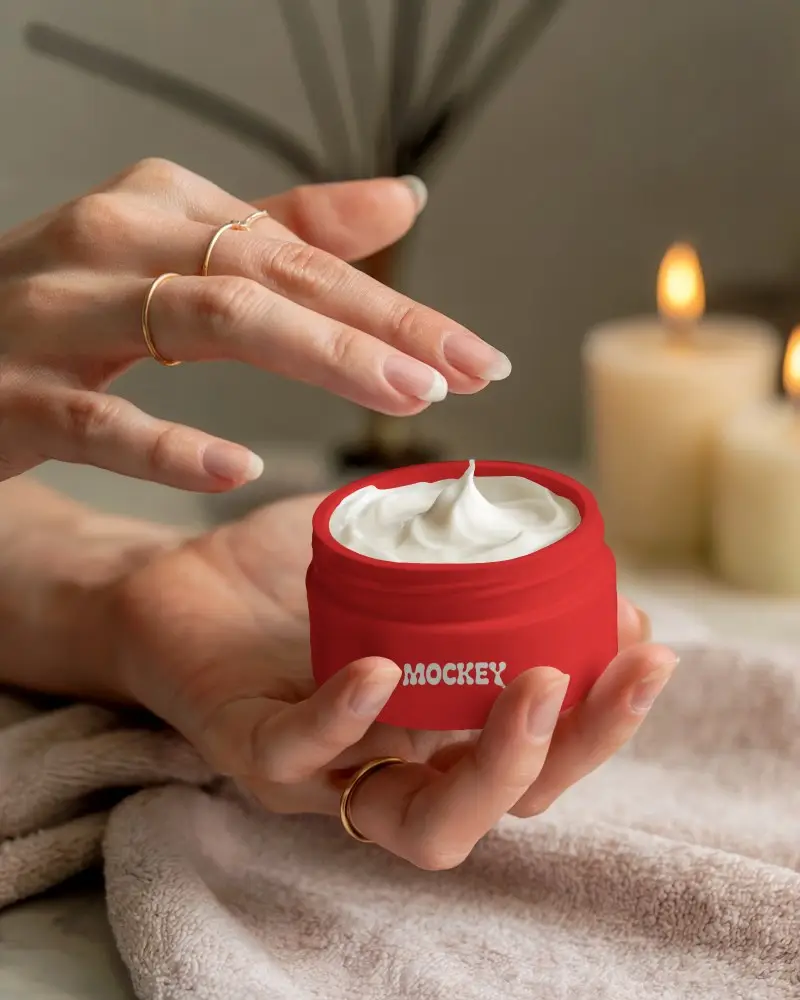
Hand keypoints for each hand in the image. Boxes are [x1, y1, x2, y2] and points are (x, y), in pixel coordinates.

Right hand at [0, 161, 509, 485]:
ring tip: (401, 397)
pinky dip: (170, 446)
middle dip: (376, 327)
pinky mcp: (11, 394)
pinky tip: (238, 467)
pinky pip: (99, 418)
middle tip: (464, 373)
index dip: (396, 305)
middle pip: (268, 275)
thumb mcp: (178, 254)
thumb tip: (404, 200)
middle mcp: (114, 239)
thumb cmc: (68, 307)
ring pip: (203, 320)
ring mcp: (56, 314)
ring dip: (314, 357)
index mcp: (162, 206)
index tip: (477, 356)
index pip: (302, 253)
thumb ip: (288, 230)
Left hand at [107, 493, 675, 870]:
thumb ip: (479, 558)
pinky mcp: (251, 750)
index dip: (603, 715)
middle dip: (579, 746)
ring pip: (426, 825)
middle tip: (623, 669)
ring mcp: (329, 772)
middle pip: (506, 803)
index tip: (646, 641)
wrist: (179, 579)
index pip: (540, 754)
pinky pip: (304, 758)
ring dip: (497, 764)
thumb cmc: (293, 579)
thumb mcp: (401, 560)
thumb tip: (574, 552)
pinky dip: (350, 718)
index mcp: (438, 726)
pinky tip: (383, 668)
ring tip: (533, 684)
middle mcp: (396, 764)